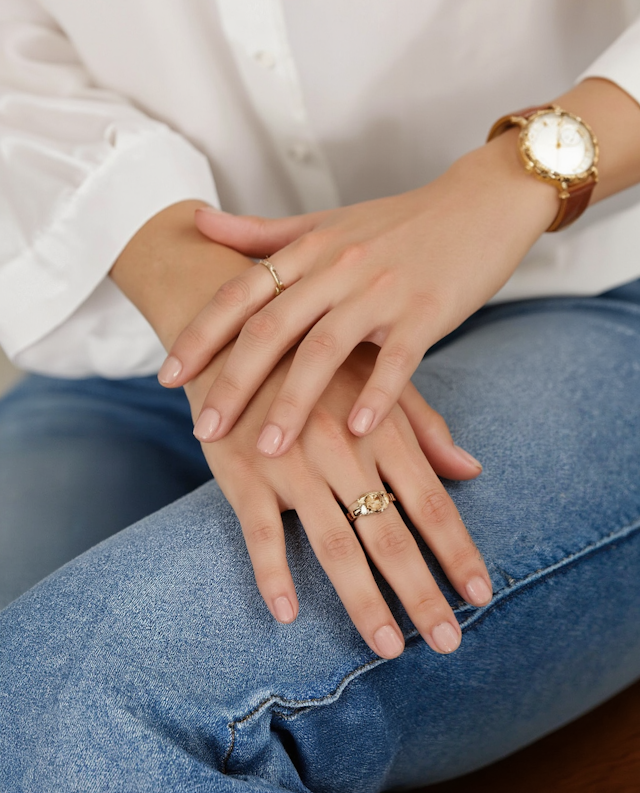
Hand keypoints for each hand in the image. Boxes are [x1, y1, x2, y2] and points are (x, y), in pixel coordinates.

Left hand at [161, 134, 556, 454]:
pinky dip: (377, 395)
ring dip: (293, 402)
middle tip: (203, 430)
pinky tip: (359, 432)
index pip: (241, 293)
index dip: (200, 335)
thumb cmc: (397, 222)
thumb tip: (196, 222)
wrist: (479, 203)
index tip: (168, 377)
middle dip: (232, 381)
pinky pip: (396, 359)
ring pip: (325, 349)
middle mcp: (338, 267)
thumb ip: (260, 231)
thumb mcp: (325, 223)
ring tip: (267, 450)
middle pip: (272, 327)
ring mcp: (382, 289)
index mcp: (309, 248)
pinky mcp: (428, 311)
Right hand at [186, 343, 491, 658]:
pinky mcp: (242, 473)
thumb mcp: (376, 378)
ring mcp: (291, 464)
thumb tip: (472, 468)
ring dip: (364, 600)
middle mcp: (343, 449)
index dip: (458, 551)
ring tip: (389, 646)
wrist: (235, 333)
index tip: (482, 596)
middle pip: (390, 534)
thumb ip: (424, 426)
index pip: (430, 502)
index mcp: (380, 428)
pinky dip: (272, 574)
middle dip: (423, 592)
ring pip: (334, 544)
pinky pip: (259, 533)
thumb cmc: (316, 363)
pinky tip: (288, 614)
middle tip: (449, 643)